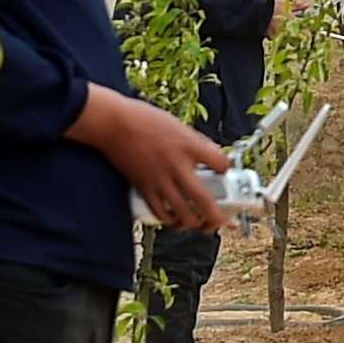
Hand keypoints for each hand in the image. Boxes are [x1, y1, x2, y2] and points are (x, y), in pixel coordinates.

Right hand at [71, 83, 232, 231]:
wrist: (116, 124)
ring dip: (194, 222)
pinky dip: (170, 219)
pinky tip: (175, 218)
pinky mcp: (144, 188)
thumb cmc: (146, 120)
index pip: (220, 164)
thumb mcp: (180, 127)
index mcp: (190, 146)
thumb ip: (197, 143)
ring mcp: (160, 180)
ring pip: (182, 214)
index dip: (227, 170)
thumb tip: (212, 154)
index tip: (226, 172)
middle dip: (217, 216)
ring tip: (198, 221)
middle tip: (222, 220)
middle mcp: (178, 166)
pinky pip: (160, 212)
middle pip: (204, 200)